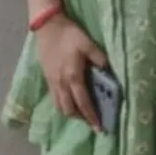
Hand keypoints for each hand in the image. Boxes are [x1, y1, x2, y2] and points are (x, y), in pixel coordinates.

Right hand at [35, 13, 106, 130]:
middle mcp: (61, 84)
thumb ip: (99, 58)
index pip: (83, 103)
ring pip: (60, 106)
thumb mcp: (88, 44)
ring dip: (71, 113)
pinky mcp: (47, 78)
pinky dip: (63, 105)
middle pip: (70, 109)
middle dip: (81, 119)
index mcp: (73, 77)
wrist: (47, 27)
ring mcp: (52, 82)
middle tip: (93, 123)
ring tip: (82, 115)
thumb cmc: (69, 35)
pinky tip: (70, 101)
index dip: (91, 116)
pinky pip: (54, 98)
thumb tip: (108, 70)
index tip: (99, 128)